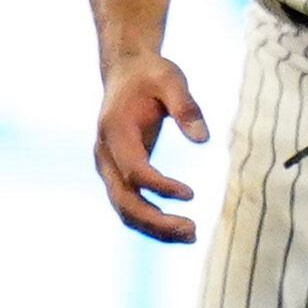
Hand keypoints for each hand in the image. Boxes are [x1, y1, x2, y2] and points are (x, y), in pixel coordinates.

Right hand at [96, 52, 209, 243]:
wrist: (126, 72)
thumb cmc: (151, 75)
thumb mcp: (171, 79)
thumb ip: (186, 107)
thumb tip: (203, 139)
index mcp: (115, 131)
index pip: (134, 170)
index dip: (161, 186)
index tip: (191, 194)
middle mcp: (105, 154)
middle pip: (125, 200)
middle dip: (157, 220)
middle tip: (193, 229)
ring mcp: (108, 167)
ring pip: (124, 209)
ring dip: (155, 228)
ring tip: (191, 235)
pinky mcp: (117, 174)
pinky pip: (129, 206)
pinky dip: (151, 222)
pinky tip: (178, 228)